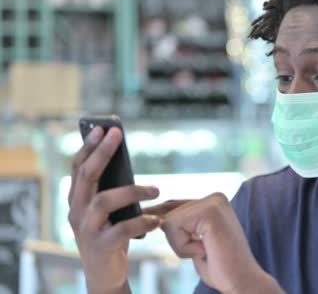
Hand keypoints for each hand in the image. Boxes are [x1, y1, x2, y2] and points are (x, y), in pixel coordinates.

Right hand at [68, 127, 161, 293]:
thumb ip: (112, 188)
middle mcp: (76, 212)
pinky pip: (122, 230)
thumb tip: (124, 159)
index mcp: (77, 200)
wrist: (105, 274)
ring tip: (156, 188)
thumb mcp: (110, 210)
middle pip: (86, 176)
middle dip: (101, 153)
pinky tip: (156, 219)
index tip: (102, 127)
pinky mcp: (101, 247)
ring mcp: (86, 230)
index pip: (78, 168)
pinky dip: (141, 221)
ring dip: (132, 190)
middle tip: (117, 134)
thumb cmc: (112, 234)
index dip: (89, 147)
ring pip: (104, 201)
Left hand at [160, 193, 282, 293]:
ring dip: (180, 244)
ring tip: (206, 250)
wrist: (242, 281)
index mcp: (214, 202)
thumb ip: (181, 225)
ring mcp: (214, 202)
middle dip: (177, 239)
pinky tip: (205, 250)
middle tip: (205, 250)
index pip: (173, 206)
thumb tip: (153, 216)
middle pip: (168, 213)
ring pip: (168, 220)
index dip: (166, 224)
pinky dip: (183, 246)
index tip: (173, 234)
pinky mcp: (210, 211)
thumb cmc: (220, 267)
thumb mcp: (194, 241)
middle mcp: (215, 197)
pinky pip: (173, 226)